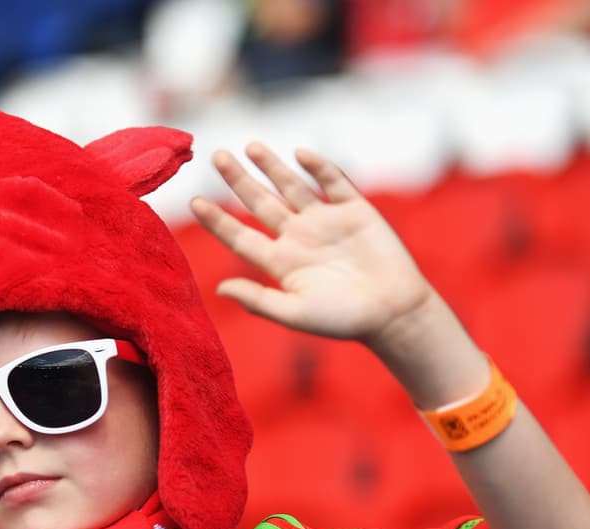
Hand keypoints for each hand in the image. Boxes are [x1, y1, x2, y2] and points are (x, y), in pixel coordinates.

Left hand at [191, 143, 434, 347]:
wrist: (394, 313)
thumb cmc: (344, 320)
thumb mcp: (295, 313)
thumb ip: (258, 301)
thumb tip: (219, 289)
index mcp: (280, 262)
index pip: (241, 237)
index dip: (218, 220)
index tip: (195, 201)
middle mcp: (298, 237)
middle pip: (261, 203)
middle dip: (239, 180)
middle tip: (217, 156)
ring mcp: (325, 221)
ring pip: (292, 187)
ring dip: (272, 166)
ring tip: (251, 146)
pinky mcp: (356, 210)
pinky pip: (334, 183)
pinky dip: (319, 167)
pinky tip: (301, 154)